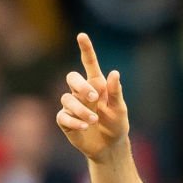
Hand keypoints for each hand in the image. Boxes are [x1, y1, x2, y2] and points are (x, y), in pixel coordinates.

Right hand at [57, 33, 129, 161]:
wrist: (110, 147)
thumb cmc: (116, 125)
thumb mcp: (120, 110)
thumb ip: (116, 93)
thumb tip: (114, 73)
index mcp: (97, 85)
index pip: (89, 64)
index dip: (86, 50)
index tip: (82, 36)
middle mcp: (82, 93)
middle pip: (72, 78)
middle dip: (81, 85)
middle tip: (95, 97)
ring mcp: (72, 106)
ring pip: (66, 99)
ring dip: (81, 109)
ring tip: (94, 120)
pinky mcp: (66, 120)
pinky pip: (63, 116)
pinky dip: (74, 120)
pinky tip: (85, 126)